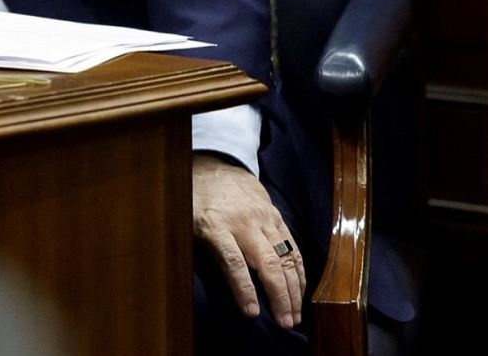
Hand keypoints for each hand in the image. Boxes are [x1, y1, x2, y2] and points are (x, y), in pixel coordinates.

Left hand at [192, 153, 305, 329]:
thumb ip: (201, 251)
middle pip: (267, 263)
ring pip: (285, 256)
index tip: (252, 313)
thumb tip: (211, 286)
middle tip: (285, 322)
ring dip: (294, 288)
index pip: (233, 262)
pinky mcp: (276, 216)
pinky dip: (299, 270)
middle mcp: (244, 222)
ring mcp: (264, 218)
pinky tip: (301, 289)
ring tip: (296, 314)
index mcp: (215, 226)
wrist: (217, 164)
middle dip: (279, 296)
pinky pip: (292, 245)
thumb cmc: (197, 201)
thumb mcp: (187, 223)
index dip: (244, 289)